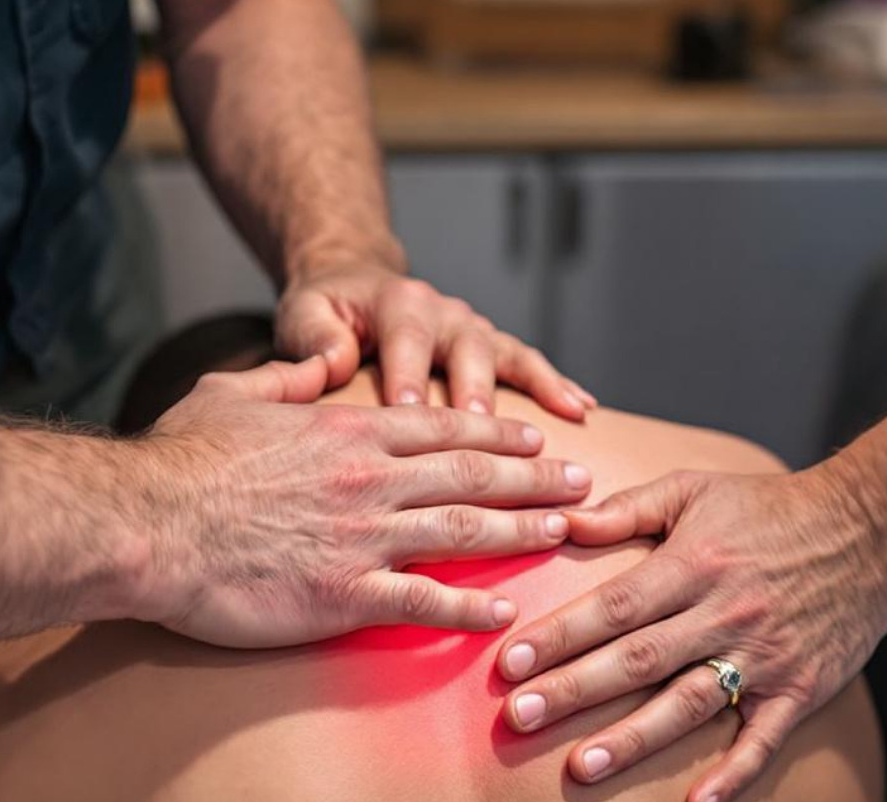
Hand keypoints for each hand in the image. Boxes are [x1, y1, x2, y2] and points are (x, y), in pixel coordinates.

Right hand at [124, 356, 593, 647]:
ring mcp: (364, 538)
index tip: (536, 437)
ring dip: (522, 531)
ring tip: (565, 532)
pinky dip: (471, 609)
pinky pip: (425, 603)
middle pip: (473, 474)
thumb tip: (320, 364)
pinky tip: (506, 615)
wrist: (145, 524)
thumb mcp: (229, 393)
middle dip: (535, 477)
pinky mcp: (345, 595)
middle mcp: (370, 479)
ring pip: (465, 530)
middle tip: (583, 482)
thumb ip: (285, 376)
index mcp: (347, 430)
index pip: (443, 427)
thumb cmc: (177, 462)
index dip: (496, 432)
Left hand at [275, 262, 596, 419]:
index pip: (406, 340)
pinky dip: (556, 384)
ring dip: (530, 391)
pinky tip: (581, 409)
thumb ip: (314, 336)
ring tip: (549, 428)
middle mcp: (444, 311)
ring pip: (506, 357)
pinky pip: (529, 363)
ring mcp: (473, 329)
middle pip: (467, 351)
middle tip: (481, 429)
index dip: (409, 377)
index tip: (409, 415)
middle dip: (475, 391)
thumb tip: (332, 361)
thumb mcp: (304, 314)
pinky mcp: (492, 347)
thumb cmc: (328, 312)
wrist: (356, 286)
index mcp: (398, 302)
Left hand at [494, 465, 886, 801]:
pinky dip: (733, 776)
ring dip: (633, 739)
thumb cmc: (771, 508)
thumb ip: (628, 507)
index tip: (508, 664)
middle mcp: (724, 613)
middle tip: (518, 719)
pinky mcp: (800, 690)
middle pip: (638, 660)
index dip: (561, 636)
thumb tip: (563, 523)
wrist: (874, 531)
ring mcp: (764, 657)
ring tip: (579, 768)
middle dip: (574, 691)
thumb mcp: (696, 488)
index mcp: (694, 564)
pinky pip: (764, 741)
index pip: (615, 607)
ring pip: (688, 704)